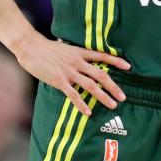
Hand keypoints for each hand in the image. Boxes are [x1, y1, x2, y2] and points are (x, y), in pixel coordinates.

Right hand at [14, 31, 129, 115]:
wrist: (31, 48)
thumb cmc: (47, 48)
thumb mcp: (66, 48)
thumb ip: (76, 54)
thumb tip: (83, 56)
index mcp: (80, 52)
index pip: (102, 56)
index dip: (116, 61)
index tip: (128, 67)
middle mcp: (78, 62)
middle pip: (101, 75)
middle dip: (114, 86)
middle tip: (123, 96)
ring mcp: (69, 72)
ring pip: (91, 86)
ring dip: (103, 96)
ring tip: (113, 105)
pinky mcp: (59, 81)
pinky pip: (74, 95)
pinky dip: (82, 104)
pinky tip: (89, 112)